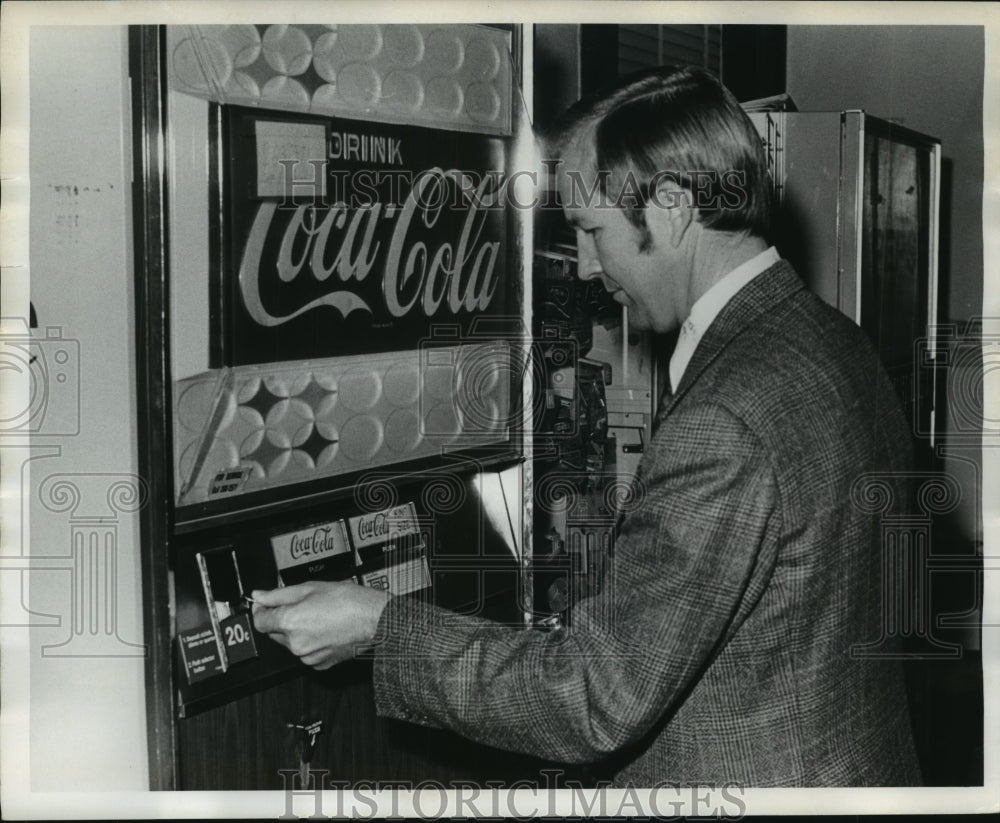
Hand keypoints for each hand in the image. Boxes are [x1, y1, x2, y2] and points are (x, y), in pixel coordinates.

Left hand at [251, 581, 388, 669]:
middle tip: (303, 605)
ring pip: (291, 643)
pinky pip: (307, 652)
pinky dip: (311, 642)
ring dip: (298, 631)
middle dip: (283, 619)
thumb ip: (279, 594)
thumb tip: (259, 596)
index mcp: (289, 622)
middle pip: (275, 632)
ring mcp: (307, 656)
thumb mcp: (311, 588)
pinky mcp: (320, 664)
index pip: (259, 621)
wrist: (375, 619)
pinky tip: (325, 629)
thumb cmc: (349, 601)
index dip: (261, 610)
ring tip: (319, 616)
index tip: (266, 604)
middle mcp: (295, 643)